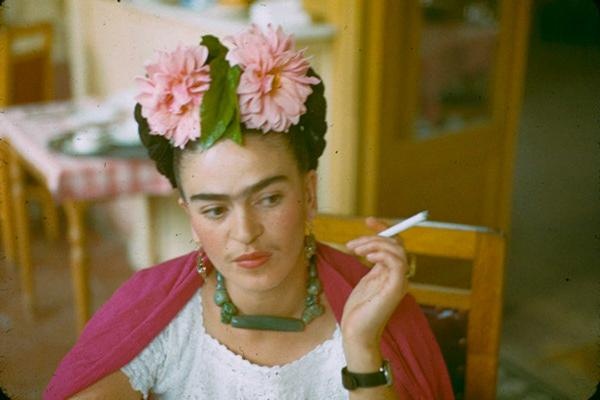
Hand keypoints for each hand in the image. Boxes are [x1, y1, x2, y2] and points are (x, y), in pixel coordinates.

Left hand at [341, 217, 408, 353]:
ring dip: (375, 243)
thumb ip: (372, 264)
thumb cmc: (359, 310)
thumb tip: (367, 244)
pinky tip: (366, 256)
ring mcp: (399, 282)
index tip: (368, 221)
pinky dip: (382, 253)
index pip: (395, 244)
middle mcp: (399, 276)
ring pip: (397, 249)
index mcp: (393, 273)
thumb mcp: (365, 281)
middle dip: (376, 235)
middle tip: (353, 243)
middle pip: (397, 243)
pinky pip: (397, 262)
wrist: (356, 332)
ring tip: (356, 249)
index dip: (384, 229)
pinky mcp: (395, 288)